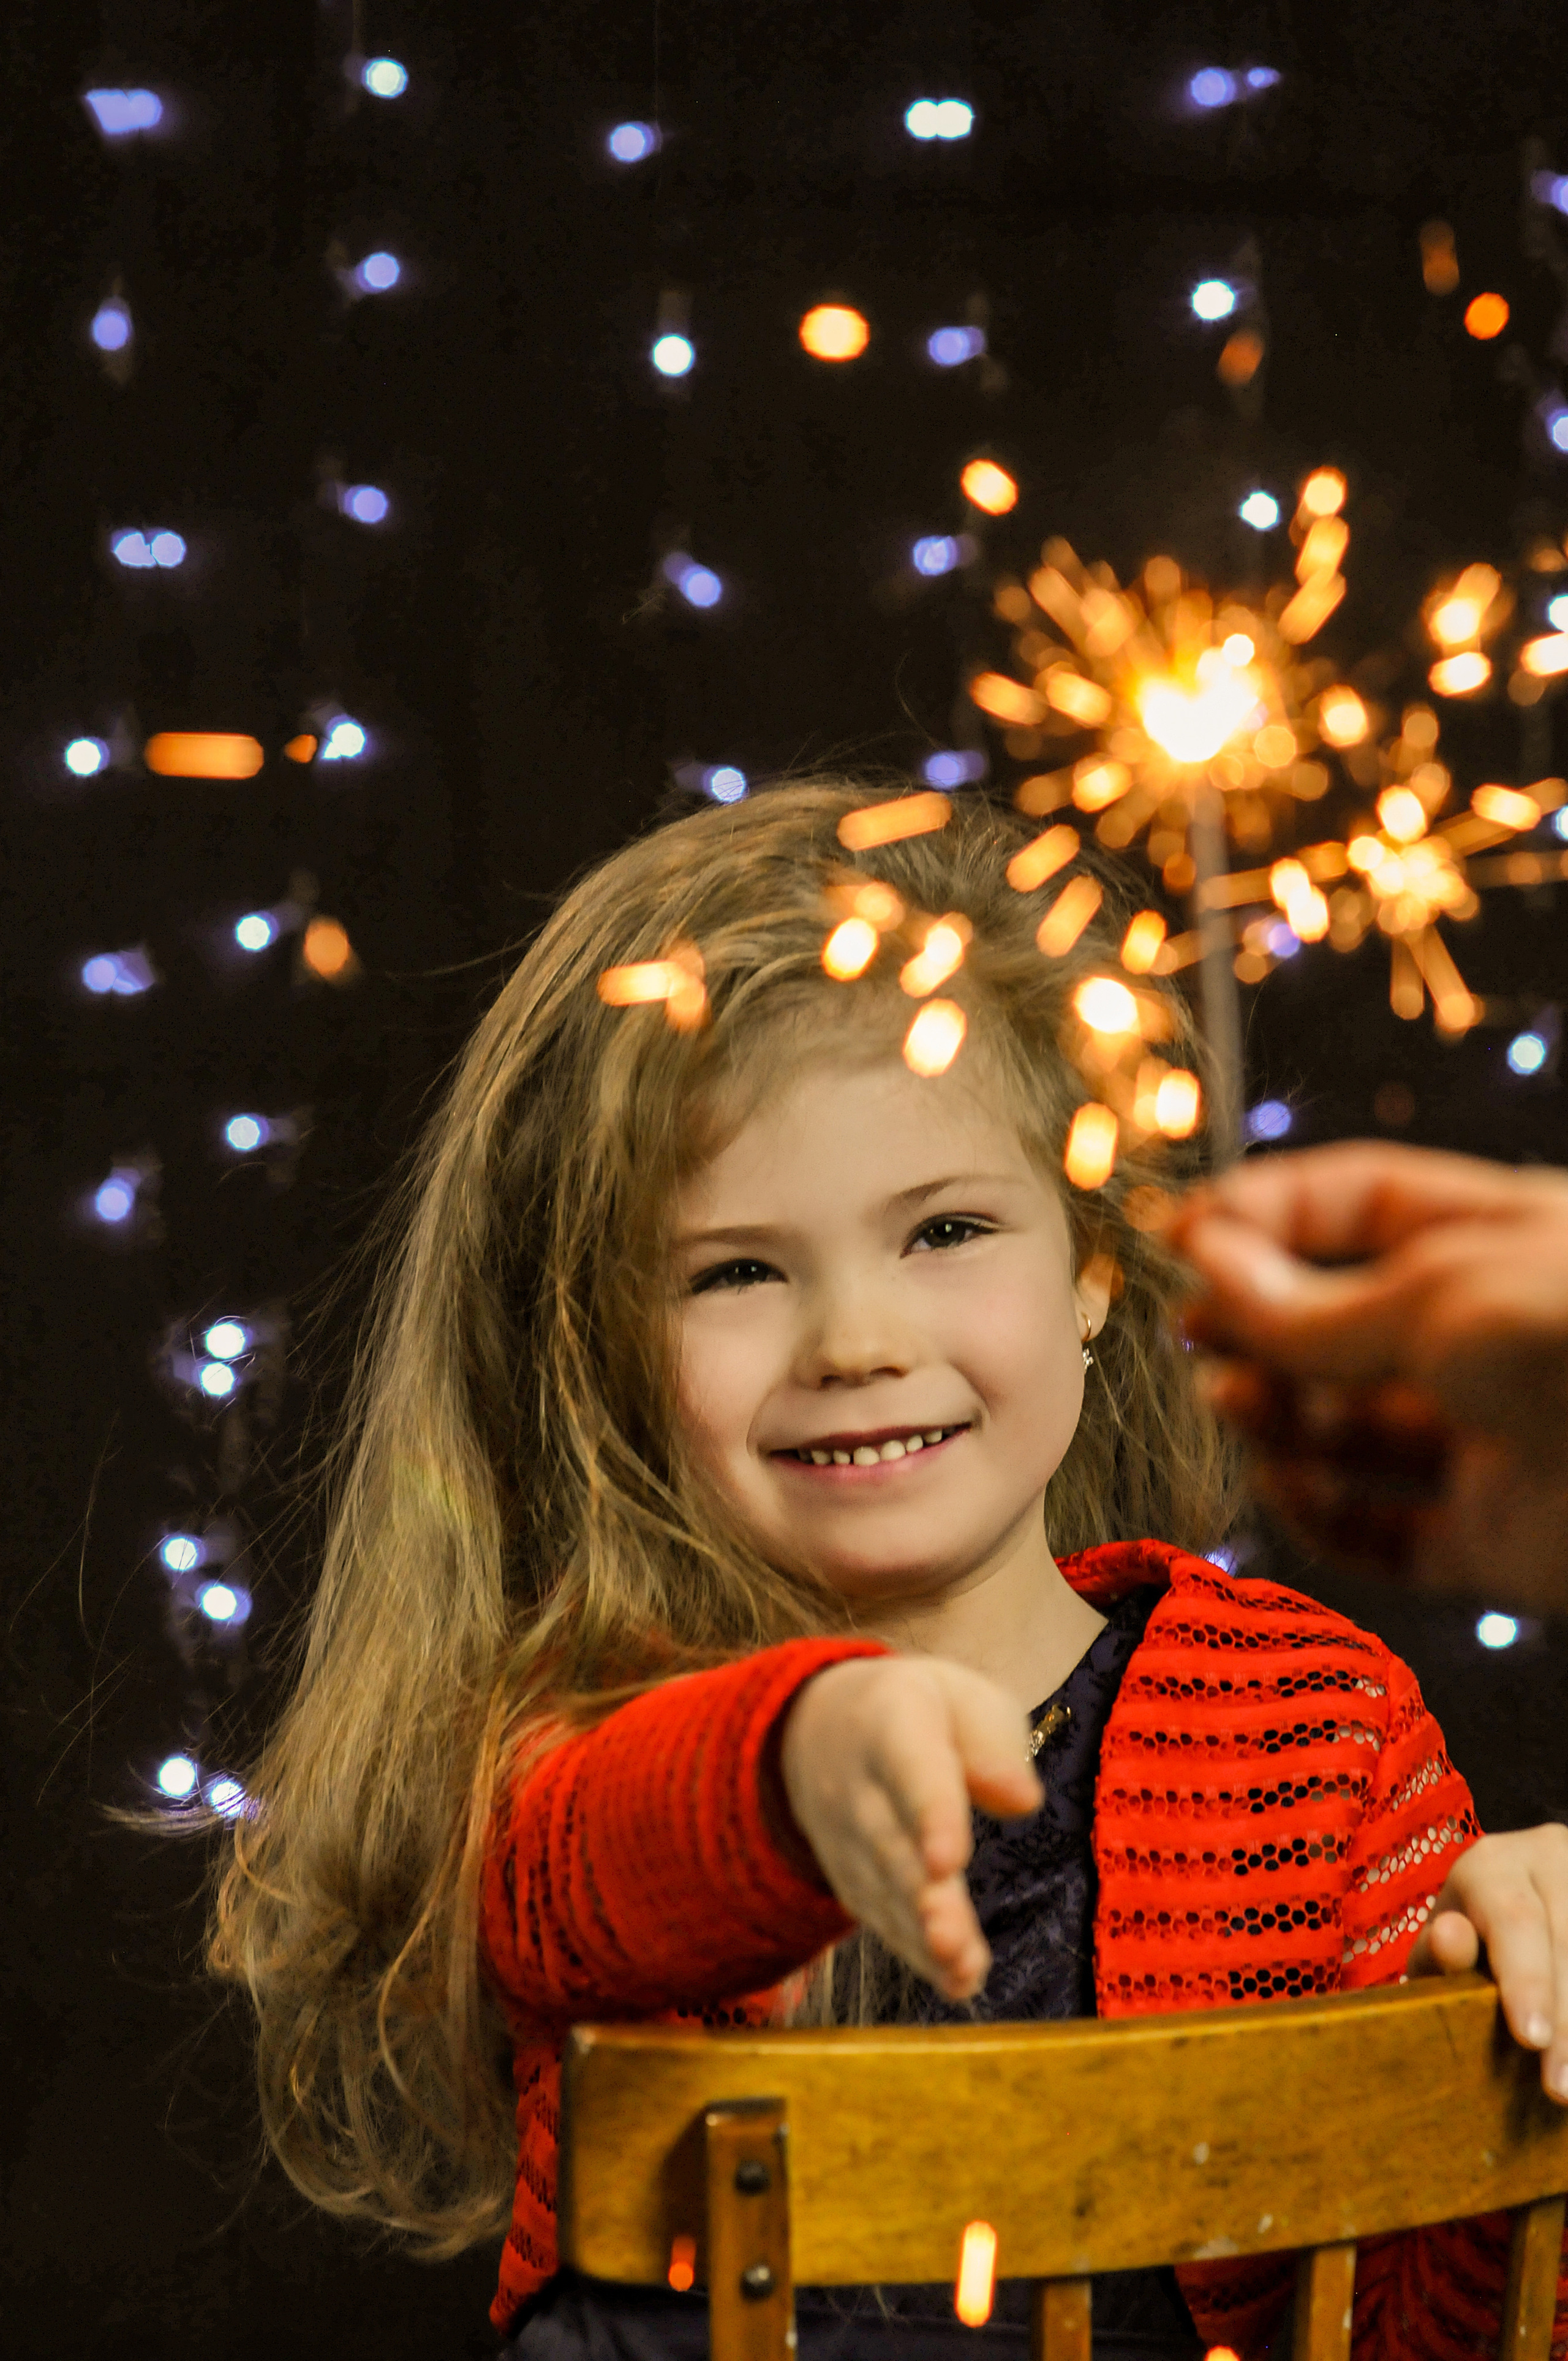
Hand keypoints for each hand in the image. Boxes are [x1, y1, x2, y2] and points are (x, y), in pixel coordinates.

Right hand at [778, 1656, 1041, 2000]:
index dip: (930, 1816)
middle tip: (950, 1937)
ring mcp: (847, 1840)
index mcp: (891, 1724)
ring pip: (888, 1893)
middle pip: (893, 1846)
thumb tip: (1024, 1802)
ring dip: (924, 1937)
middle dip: (923, 1896)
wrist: (818, 1728)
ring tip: (960, 1970)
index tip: (948, 1861)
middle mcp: (858, 1788)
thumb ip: (994, 1742)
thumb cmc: (921, 1711)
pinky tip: (958, 1981)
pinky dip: (919, 1953)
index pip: (911, 1771)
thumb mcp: (962, 1697)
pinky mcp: (852, 1881)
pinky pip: (883, 1919)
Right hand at [1165, 1143, 1567, 1604]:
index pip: (1354, 1204)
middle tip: (1194, 1331)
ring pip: (1347, 1428)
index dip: (1261, 1214)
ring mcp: (1489, 1440)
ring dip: (1277, 1413)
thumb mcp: (1441, 1296)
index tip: (1175, 1235)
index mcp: (1495, 1239)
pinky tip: (1288, 1485)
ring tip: (1237, 1399)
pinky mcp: (1494, 1541)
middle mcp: (1487, 1336)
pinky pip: (1382, 1533)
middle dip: (1256, 1321)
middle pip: (1337, 1320)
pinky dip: (1321, 1515)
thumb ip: (1314, 1301)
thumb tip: (1205, 1264)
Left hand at [1406, 1826, 1567, 2102]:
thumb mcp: (1446, 1935)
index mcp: (1492, 1865)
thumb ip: (1438, 1950)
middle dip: (1565, 2019)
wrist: (1524, 1884)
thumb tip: (1450, 1943)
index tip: (1530, 2038)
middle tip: (1560, 2087)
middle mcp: (1547, 1858)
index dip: (1526, 1980)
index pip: (1513, 1919)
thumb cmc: (1471, 1927)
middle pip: (1566, 1939)